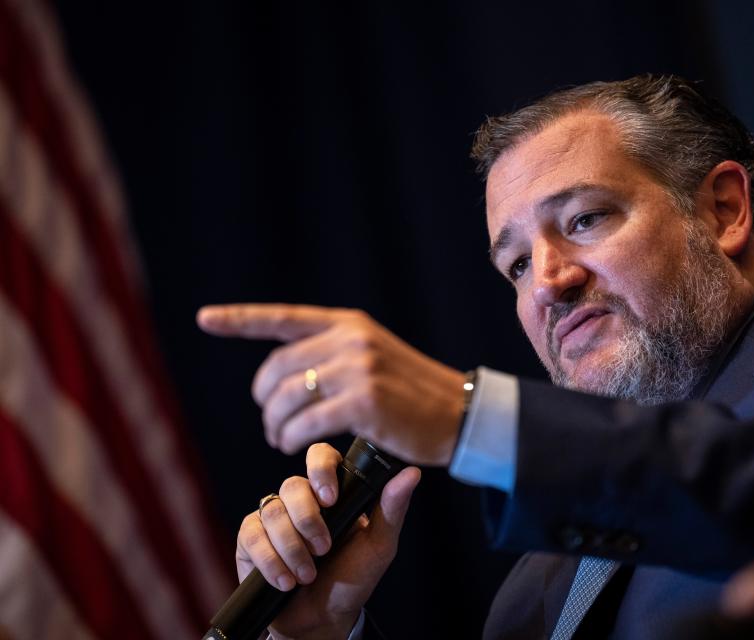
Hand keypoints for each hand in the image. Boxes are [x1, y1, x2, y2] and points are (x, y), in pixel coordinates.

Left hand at [197, 304, 465, 464]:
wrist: (456, 413)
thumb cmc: (410, 393)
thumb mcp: (372, 356)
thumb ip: (332, 354)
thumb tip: (282, 374)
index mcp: (348, 323)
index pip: (283, 317)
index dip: (239, 319)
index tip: (204, 318)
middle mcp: (350, 340)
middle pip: (275, 369)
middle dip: (263, 400)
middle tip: (270, 423)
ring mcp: (358, 369)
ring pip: (286, 399)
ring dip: (274, 425)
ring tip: (280, 439)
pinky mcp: (363, 403)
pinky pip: (305, 424)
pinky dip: (292, 439)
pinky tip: (294, 447)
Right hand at [237, 443, 420, 639]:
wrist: (322, 619)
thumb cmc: (352, 578)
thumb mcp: (379, 545)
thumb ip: (392, 508)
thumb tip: (412, 473)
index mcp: (333, 491)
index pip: (321, 456)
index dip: (321, 470)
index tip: (330, 499)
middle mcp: (301, 499)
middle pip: (293, 485)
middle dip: (308, 520)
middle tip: (323, 549)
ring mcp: (274, 517)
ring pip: (272, 511)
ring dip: (292, 548)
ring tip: (306, 575)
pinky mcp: (251, 538)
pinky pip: (251, 535)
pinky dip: (270, 560)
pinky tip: (285, 580)